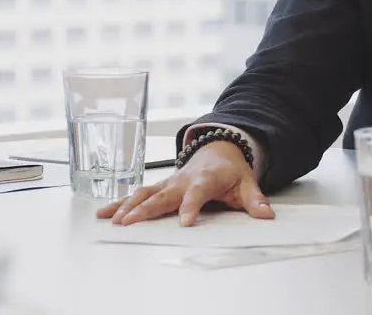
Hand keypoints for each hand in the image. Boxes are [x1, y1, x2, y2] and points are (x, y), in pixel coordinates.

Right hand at [95, 141, 272, 226]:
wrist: (220, 148)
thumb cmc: (231, 169)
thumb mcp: (247, 183)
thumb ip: (255, 200)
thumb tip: (267, 215)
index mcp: (206, 179)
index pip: (197, 193)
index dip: (191, 207)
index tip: (185, 223)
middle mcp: (183, 180)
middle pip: (163, 195)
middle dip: (146, 208)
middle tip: (130, 222)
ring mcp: (169, 182)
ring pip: (145, 193)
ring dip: (128, 206)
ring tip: (113, 220)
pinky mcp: (160, 185)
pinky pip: (139, 194)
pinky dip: (120, 202)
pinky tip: (103, 213)